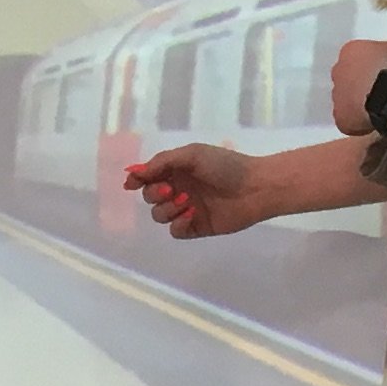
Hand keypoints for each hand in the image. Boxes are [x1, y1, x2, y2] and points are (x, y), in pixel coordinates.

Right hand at [126, 144, 265, 240]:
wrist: (254, 188)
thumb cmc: (225, 166)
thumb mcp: (191, 155)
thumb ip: (162, 162)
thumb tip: (134, 171)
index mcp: (177, 170)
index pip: (148, 177)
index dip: (137, 180)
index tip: (131, 183)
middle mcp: (179, 189)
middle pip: (150, 197)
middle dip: (155, 193)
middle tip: (172, 189)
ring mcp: (187, 209)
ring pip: (159, 215)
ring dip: (167, 209)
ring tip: (187, 201)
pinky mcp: (196, 227)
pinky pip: (175, 231)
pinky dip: (178, 223)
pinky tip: (190, 215)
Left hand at [329, 37, 386, 137]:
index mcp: (349, 52)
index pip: (355, 58)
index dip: (369, 67)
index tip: (381, 73)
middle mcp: (337, 72)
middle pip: (347, 78)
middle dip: (360, 84)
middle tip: (378, 91)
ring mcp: (336, 95)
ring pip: (346, 99)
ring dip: (357, 102)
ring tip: (377, 107)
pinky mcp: (339, 117)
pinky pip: (347, 119)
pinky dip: (357, 121)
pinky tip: (372, 122)